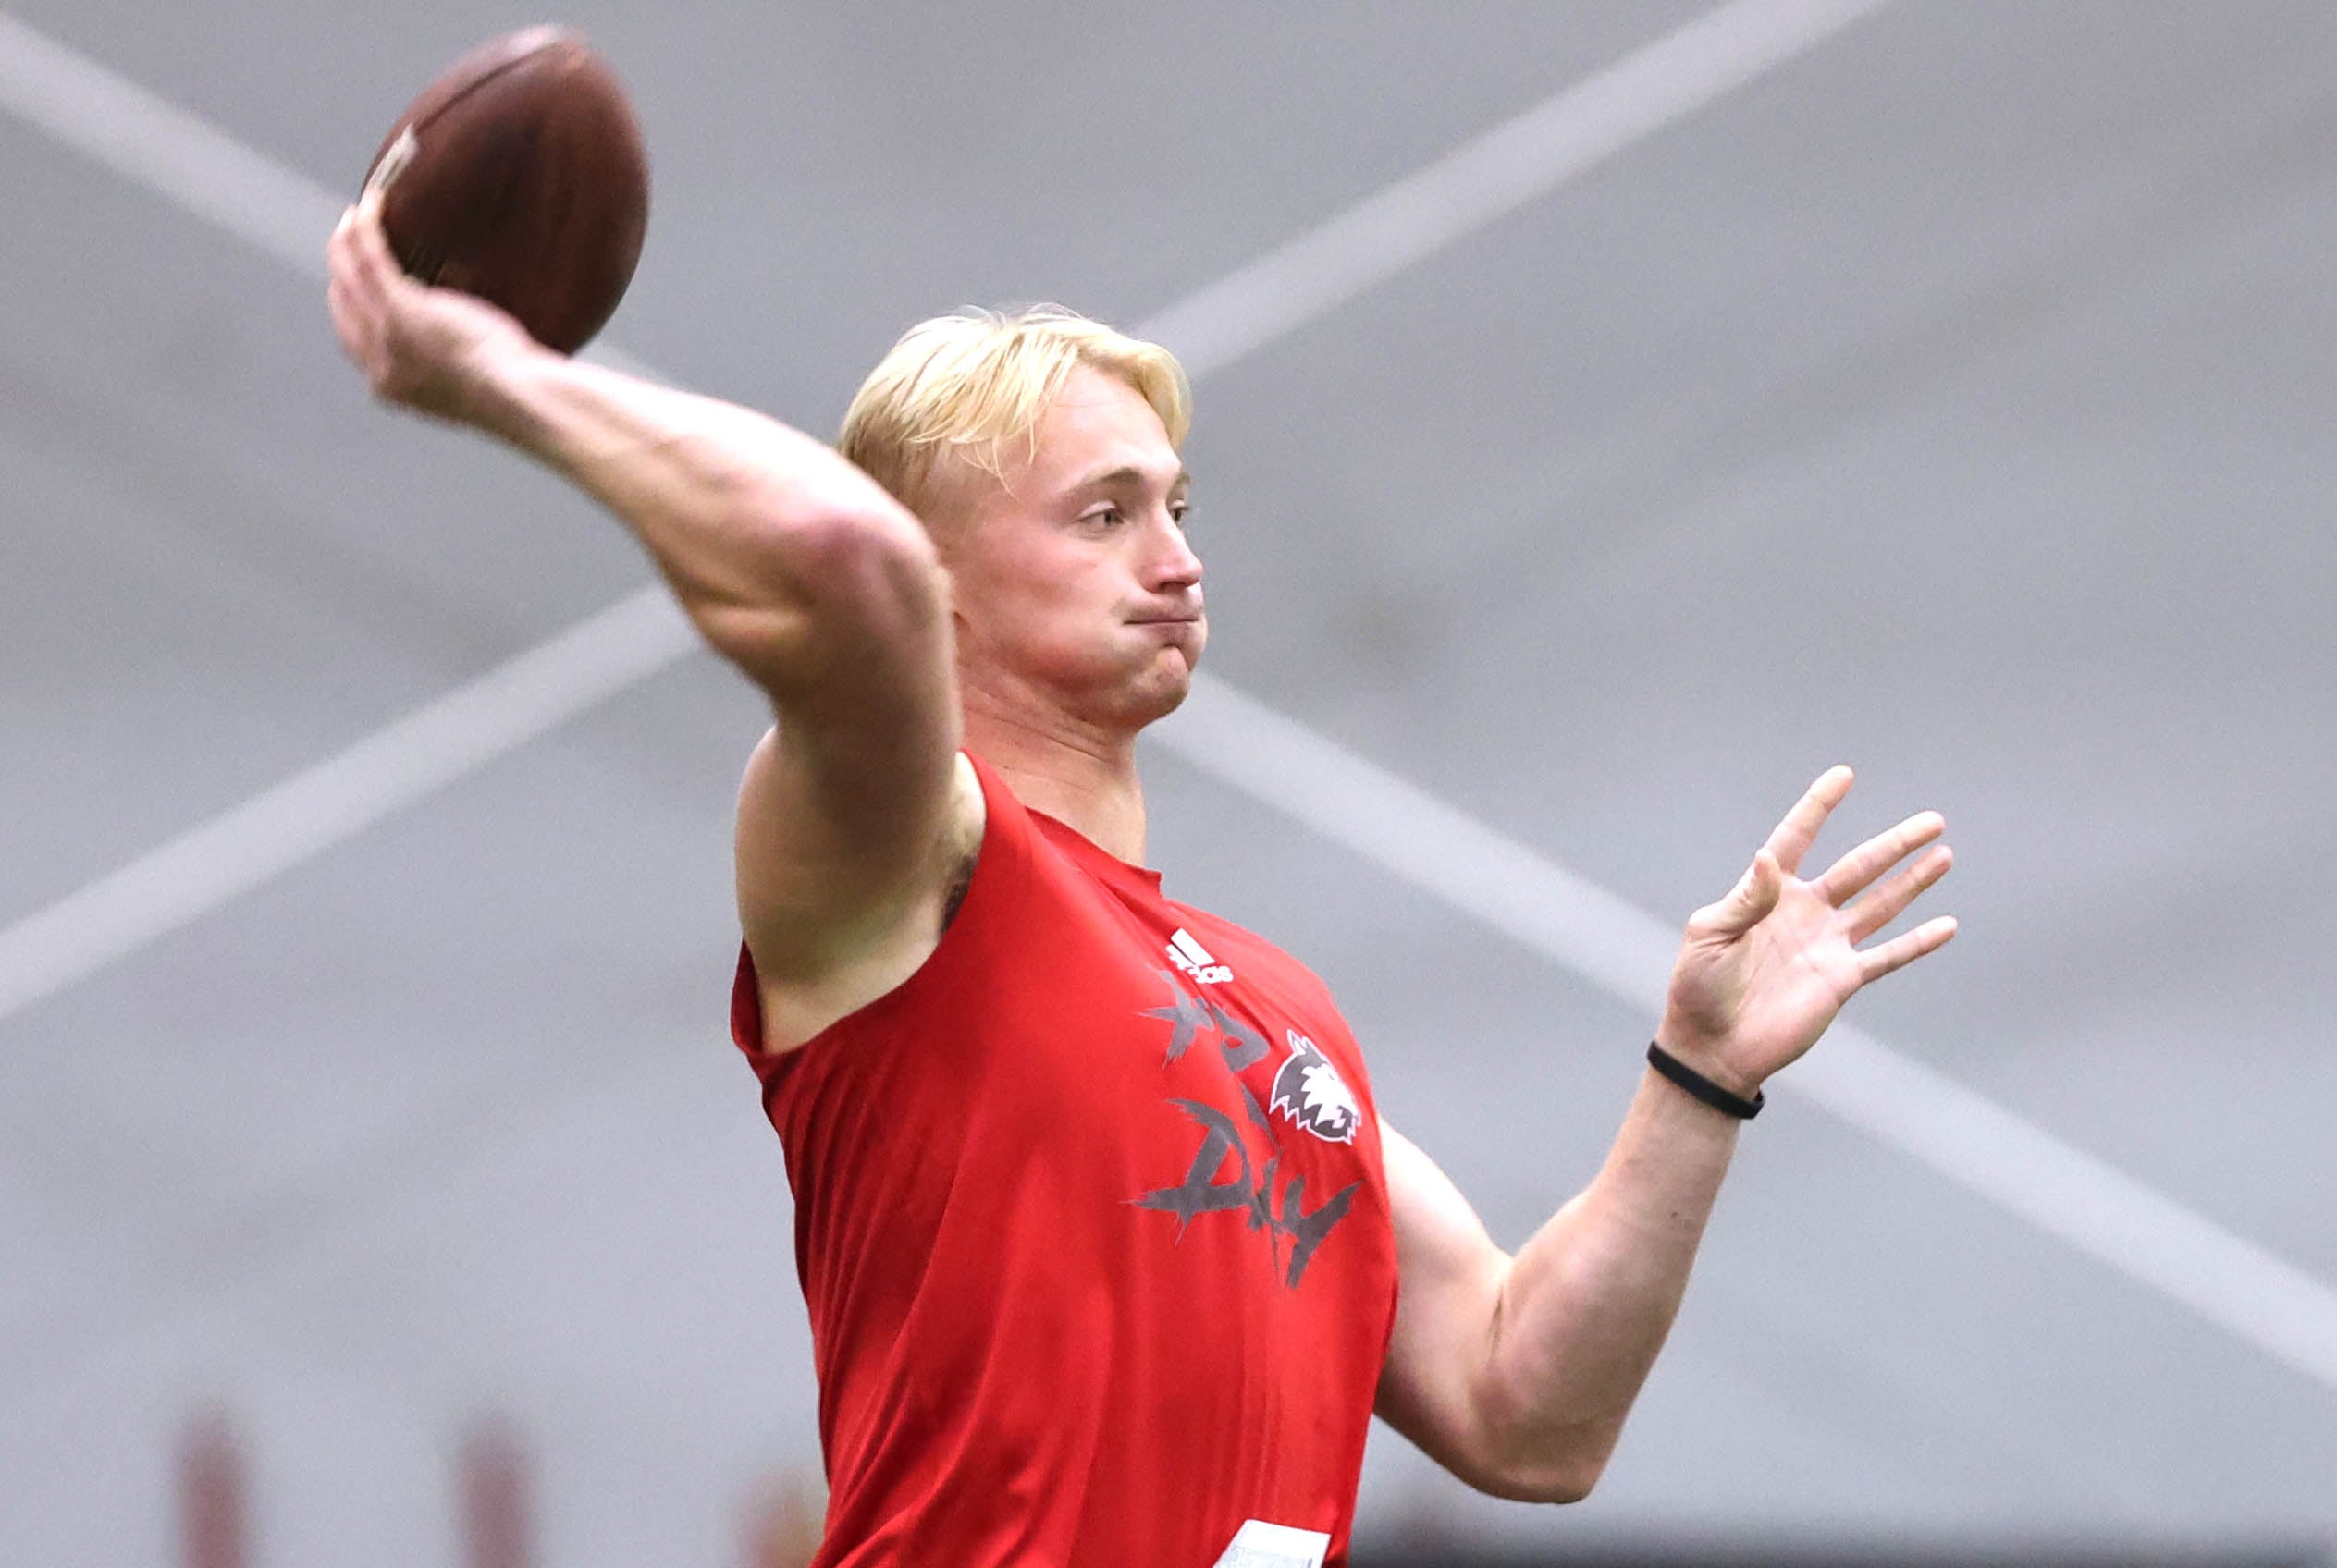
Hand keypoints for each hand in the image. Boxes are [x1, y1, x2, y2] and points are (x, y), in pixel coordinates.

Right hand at [325, 189, 537, 422]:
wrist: (515, 398)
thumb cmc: (511, 391)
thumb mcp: (466, 380)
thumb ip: (443, 359)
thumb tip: (450, 324)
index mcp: (390, 386)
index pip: (352, 339)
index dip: (349, 304)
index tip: (357, 278)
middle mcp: (378, 363)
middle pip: (343, 305)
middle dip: (341, 268)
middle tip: (349, 240)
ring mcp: (388, 334)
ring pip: (350, 276)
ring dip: (346, 242)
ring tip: (353, 217)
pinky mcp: (403, 309)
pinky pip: (371, 258)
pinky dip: (366, 228)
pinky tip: (369, 206)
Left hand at [1657, 766, 1955, 1096]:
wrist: (1713, 1047)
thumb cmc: (1698, 988)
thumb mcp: (1711, 935)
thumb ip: (1745, 899)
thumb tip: (1767, 857)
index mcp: (1768, 893)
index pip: (1796, 838)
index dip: (1819, 807)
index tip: (1845, 775)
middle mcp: (1805, 912)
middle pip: (1859, 868)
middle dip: (1895, 843)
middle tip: (1933, 819)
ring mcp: (1827, 945)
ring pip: (1881, 905)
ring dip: (1913, 881)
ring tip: (1945, 854)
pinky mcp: (1842, 980)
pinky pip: (1887, 956)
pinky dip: (1918, 942)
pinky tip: (1947, 925)